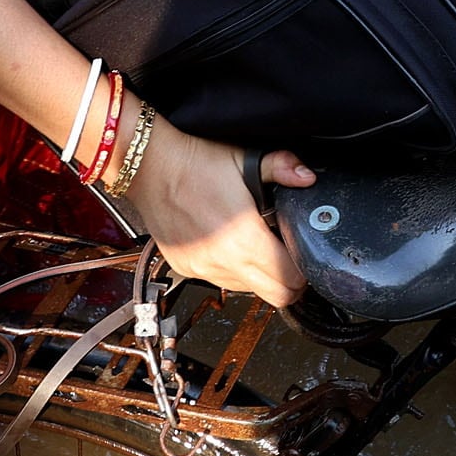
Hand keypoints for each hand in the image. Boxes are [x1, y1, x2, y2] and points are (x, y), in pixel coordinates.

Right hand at [127, 119, 314, 305]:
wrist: (149, 167)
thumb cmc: (195, 163)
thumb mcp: (245, 159)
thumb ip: (282, 167)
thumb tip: (306, 177)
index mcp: (244, 239)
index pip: (291, 280)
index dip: (305, 270)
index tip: (304, 254)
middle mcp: (223, 261)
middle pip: (275, 296)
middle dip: (290, 282)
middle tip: (291, 258)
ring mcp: (203, 268)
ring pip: (248, 290)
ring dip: (261, 275)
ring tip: (259, 245)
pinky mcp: (186, 267)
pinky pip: (221, 281)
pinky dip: (234, 270)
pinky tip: (231, 244)